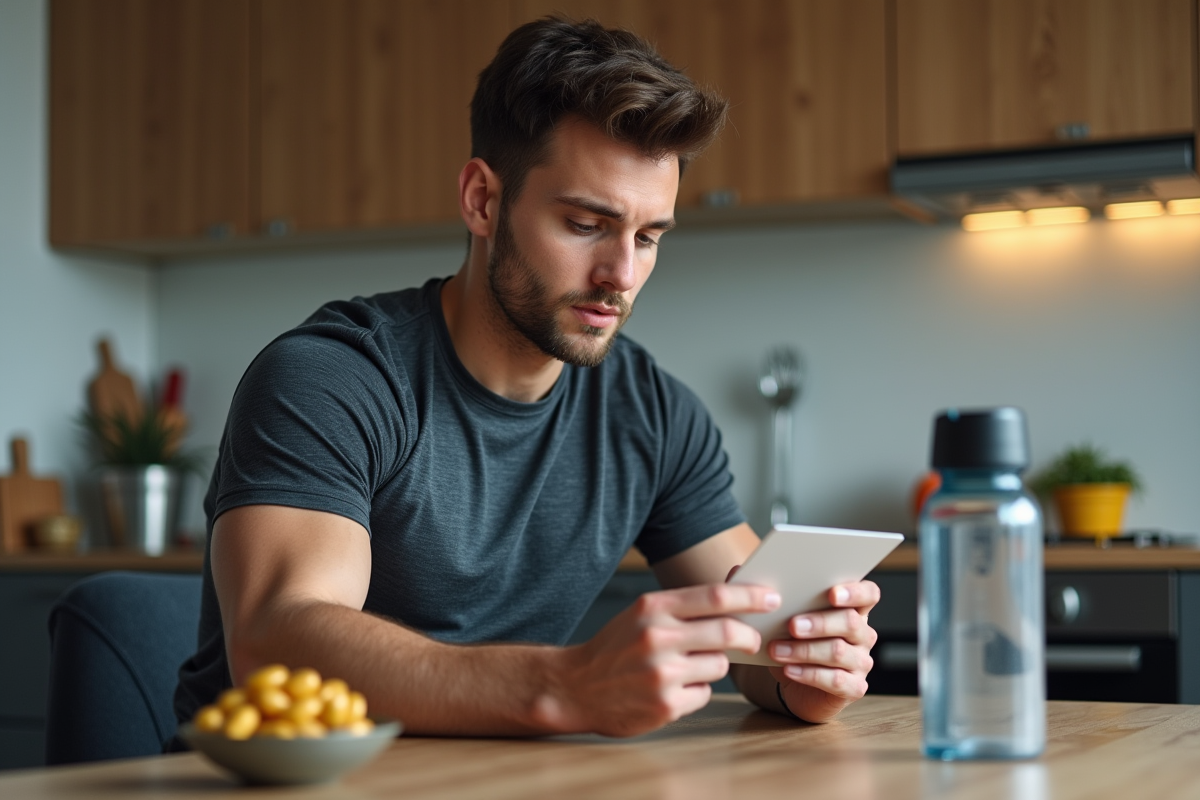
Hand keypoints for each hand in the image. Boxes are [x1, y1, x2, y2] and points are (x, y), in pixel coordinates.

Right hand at [551, 583, 780, 736]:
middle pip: (728, 632)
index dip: (749, 597)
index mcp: (653, 608)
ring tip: (688, 666)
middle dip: (749, 636)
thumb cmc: (615, 646)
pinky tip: (673, 688)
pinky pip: (704, 692)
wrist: (575, 686)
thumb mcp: (642, 614)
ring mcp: (662, 673)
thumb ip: (683, 607)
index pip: (715, 597)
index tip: (771, 599)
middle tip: (754, 639)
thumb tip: (736, 602)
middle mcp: (658, 637)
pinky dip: (697, 689)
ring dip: (714, 665)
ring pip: (718, 665)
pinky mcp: (666, 704)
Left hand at [769, 580, 879, 722]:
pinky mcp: (853, 687)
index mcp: (852, 606)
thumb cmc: (790, 637)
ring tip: (776, 649)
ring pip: (839, 652)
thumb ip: (764, 589)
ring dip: (805, 650)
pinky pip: (836, 680)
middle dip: (819, 622)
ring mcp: (861, 661)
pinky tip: (788, 670)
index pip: (868, 593)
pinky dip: (810, 674)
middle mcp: (862, 632)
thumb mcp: (777, 614)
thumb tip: (737, 570)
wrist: (791, 677)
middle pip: (851, 622)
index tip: (831, 594)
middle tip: (791, 624)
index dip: (854, 591)